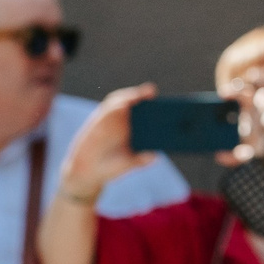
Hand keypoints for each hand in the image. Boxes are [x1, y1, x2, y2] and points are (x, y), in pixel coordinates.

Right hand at [59, 83, 158, 199]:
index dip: (164, 109)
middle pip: (142, 105)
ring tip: (148, 93)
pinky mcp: (101, 117)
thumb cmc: (111, 168)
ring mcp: (115, 118)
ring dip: (137, 94)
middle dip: (152, 98)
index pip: (153, 115)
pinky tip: (126, 102)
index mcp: (139, 131)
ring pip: (128, 101)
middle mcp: (129, 122)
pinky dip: (119, 102)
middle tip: (163, 95)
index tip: (176, 107)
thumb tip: (155, 156)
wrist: (87, 171)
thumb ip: (139, 161)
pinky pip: (110, 106)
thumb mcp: (126, 165)